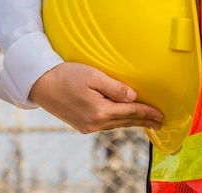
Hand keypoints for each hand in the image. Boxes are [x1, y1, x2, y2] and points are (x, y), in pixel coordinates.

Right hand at [29, 62, 162, 132]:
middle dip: (143, 121)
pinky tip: (121, 120)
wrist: (40, 83)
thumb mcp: (92, 75)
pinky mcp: (80, 125)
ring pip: (115, 125)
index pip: (131, 112)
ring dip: (131, 123)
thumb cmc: (65, 75)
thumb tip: (132, 97)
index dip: (147, 113)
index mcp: (100, 111)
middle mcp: (95, 123)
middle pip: (125, 122)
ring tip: (144, 122)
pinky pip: (105, 126)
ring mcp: (87, 126)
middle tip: (159, 122)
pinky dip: (117, 123)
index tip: (161, 115)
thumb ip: (114, 87)